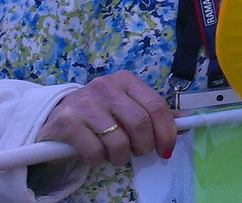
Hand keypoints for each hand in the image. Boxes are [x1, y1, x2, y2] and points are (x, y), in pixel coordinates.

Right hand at [35, 72, 175, 166]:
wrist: (56, 116)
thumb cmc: (99, 112)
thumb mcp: (127, 106)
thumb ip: (153, 114)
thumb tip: (185, 122)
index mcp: (125, 80)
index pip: (156, 105)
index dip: (166, 131)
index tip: (167, 149)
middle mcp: (105, 87)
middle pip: (139, 123)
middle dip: (144, 146)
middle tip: (138, 153)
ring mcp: (84, 103)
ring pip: (118, 140)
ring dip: (121, 156)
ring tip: (115, 155)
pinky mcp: (67, 122)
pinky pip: (94, 151)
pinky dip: (99, 160)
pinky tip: (95, 155)